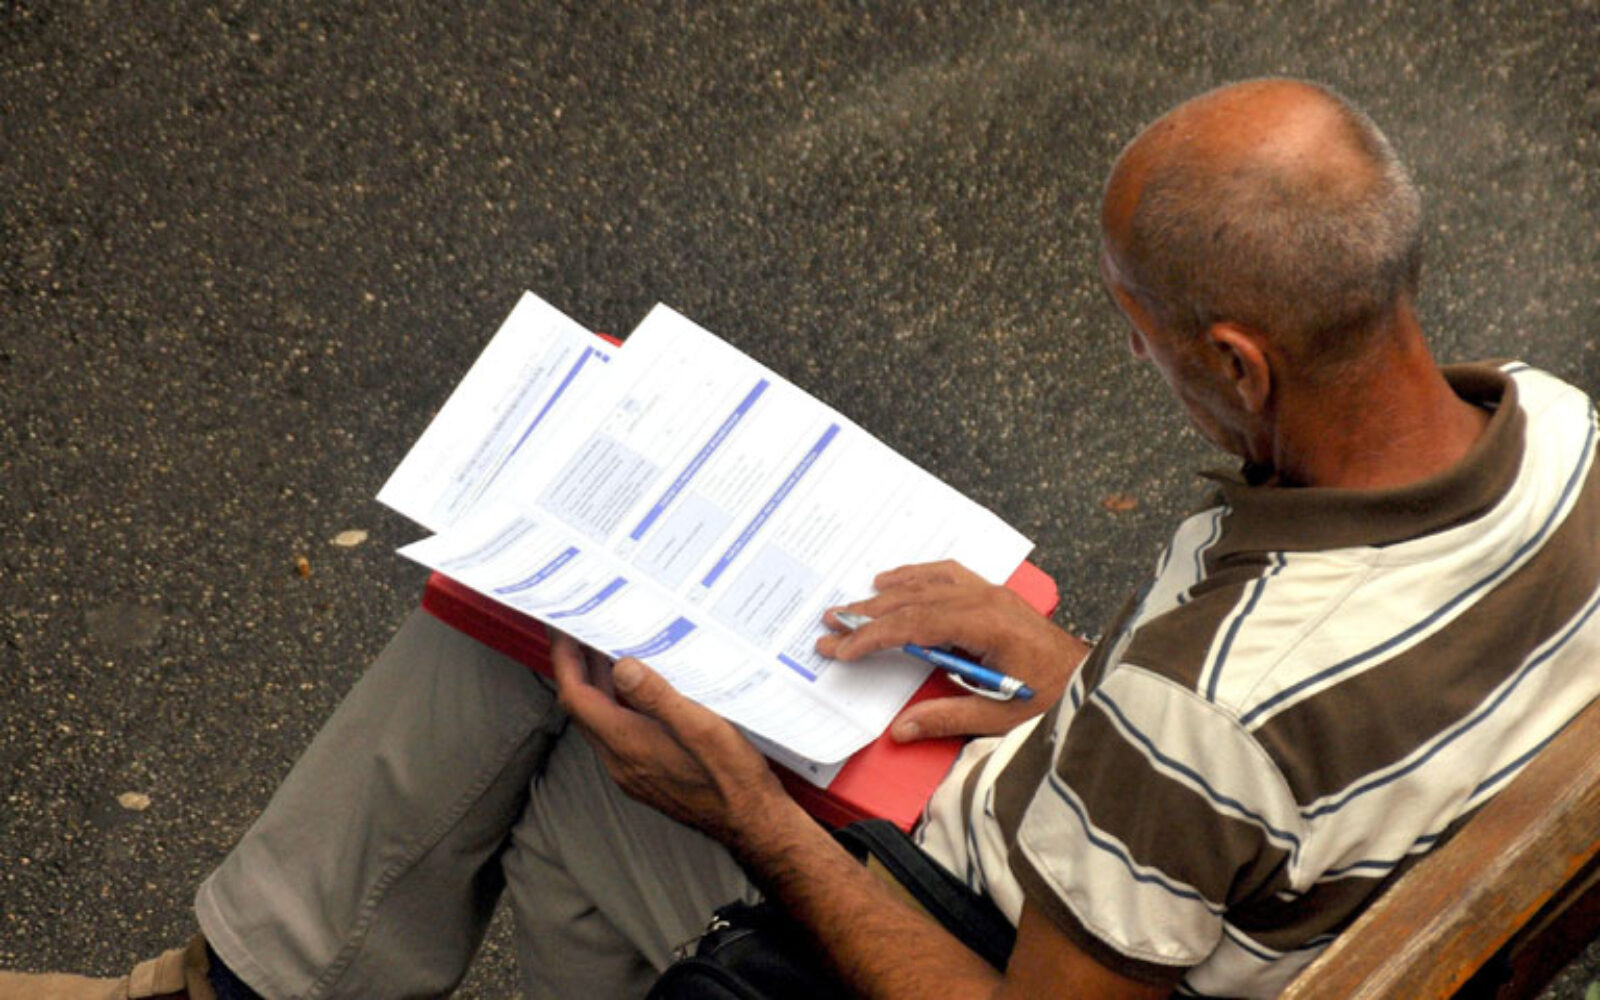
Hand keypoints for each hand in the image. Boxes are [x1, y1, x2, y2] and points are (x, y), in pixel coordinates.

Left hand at [550, 631, 787, 844]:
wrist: (752, 823)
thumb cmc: (732, 779)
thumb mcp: (701, 727)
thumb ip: (658, 697)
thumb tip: (623, 667)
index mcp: (627, 744)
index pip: (577, 697)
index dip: (566, 660)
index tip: (564, 631)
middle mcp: (621, 760)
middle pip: (584, 707)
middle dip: (578, 668)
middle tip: (583, 633)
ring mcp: (633, 771)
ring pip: (601, 721)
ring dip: (599, 686)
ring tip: (608, 652)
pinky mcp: (648, 776)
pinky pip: (620, 734)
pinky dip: (619, 705)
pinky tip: (641, 692)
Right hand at [815, 561, 1090, 741]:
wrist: (1092, 678)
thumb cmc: (1054, 697)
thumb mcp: (1002, 718)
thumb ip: (949, 719)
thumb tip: (900, 731)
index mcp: (988, 626)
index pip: (916, 624)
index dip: (875, 637)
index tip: (843, 649)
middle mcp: (987, 600)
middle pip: (914, 601)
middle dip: (867, 616)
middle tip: (829, 625)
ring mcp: (991, 593)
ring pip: (926, 583)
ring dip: (885, 594)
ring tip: (850, 605)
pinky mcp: (993, 594)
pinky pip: (947, 574)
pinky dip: (916, 575)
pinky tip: (894, 579)